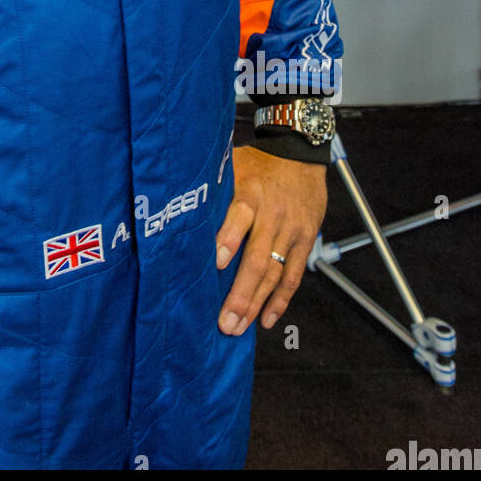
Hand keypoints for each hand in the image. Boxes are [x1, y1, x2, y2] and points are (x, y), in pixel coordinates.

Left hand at [215, 144, 326, 335]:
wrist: (300, 154)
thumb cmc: (257, 164)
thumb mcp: (233, 165)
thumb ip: (212, 188)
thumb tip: (175, 206)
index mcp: (249, 192)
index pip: (239, 216)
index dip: (228, 239)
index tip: (215, 263)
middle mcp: (272, 214)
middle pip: (257, 257)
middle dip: (240, 293)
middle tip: (224, 320)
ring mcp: (291, 230)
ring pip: (274, 273)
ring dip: (256, 303)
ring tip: (238, 326)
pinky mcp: (305, 240)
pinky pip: (293, 275)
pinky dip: (281, 299)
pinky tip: (267, 319)